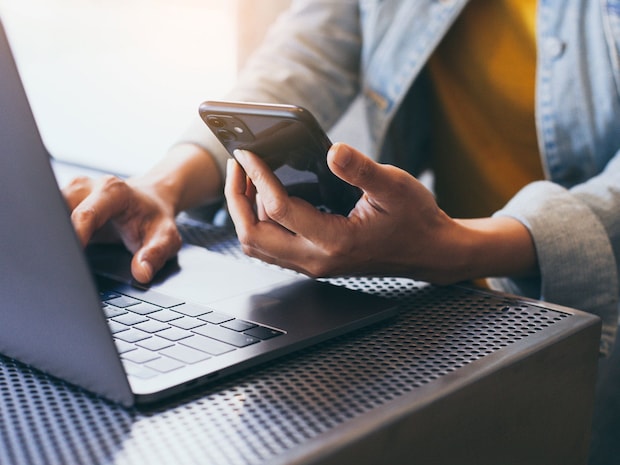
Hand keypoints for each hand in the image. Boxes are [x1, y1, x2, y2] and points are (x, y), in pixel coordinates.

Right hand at [62, 143, 223, 282]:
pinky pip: (50, 215)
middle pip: (58, 210)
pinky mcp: (64, 200)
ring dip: (52, 235)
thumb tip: (141, 272)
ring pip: (49, 212)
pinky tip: (60, 249)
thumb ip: (155, 255)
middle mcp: (88, 187)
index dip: (75, 236)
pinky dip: (53, 233)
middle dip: (57, 236)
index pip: (85, 215)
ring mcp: (73, 192)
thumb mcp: (166, 238)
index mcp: (113, 191)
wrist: (152, 201)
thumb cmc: (155, 219)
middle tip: (62, 263)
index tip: (69, 259)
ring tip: (61, 258)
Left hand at [225, 143, 536, 283]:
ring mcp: (312, 264)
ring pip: (257, 245)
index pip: (278, 209)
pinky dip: (258, 222)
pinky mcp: (313, 261)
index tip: (248, 152)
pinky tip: (265, 196)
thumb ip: (362, 170)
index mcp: (335, 240)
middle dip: (237, 198)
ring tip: (247, 178)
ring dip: (244, 212)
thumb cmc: (415, 219)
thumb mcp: (395, 186)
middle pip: (254, 235)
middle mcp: (316, 259)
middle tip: (238, 165)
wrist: (429, 252)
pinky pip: (270, 248)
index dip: (258, 178)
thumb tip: (333, 151)